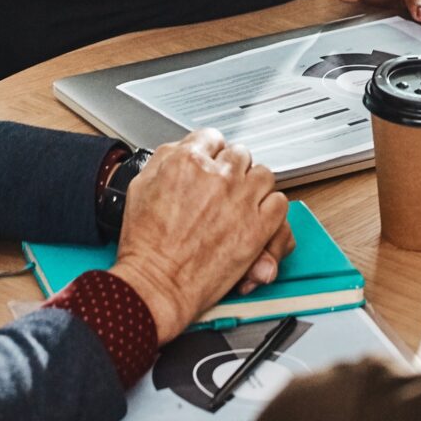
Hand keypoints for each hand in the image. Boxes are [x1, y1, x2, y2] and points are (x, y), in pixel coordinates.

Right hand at [112, 129, 289, 343]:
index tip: (211, 163)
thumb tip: (181, 151)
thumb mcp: (140, 186)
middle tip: (225, 185)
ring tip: (243, 200)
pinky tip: (258, 217)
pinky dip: (271, 208)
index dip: (211, 152)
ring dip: (254, 185)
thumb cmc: (145, 244)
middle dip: (233, 168)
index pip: (212, 138)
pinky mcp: (257, 228)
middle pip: (240, 154)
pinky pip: (280, 204)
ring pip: (264, 175)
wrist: (156, 282)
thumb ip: (164, 161)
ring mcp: (241, 200)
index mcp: (187, 161)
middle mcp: (218, 176)